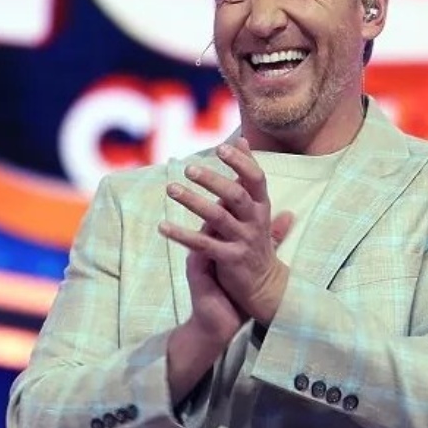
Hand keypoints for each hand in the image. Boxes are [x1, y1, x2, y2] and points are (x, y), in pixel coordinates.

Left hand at [160, 138, 293, 324]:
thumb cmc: (256, 240)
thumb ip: (249, 176)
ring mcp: (243, 241)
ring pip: (217, 217)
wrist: (265, 286)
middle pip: (236, 195)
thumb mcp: (259, 207)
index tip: (221, 148)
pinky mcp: (230, 260)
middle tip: (189, 169)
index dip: (241, 162)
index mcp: (262, 206)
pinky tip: (162, 227)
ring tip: (171, 189)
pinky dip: (181, 235)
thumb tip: (244, 141)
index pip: (256, 178)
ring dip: (193, 202)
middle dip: (212, 180)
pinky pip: (203, 245)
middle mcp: (255, 221)